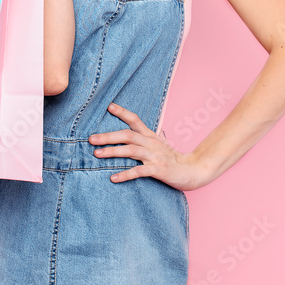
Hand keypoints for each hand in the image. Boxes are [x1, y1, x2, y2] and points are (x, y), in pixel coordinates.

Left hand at [88, 103, 211, 190]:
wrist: (193, 170)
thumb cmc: (174, 158)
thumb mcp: (161, 144)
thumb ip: (149, 137)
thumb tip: (139, 130)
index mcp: (151, 136)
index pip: (135, 120)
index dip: (123, 112)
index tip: (109, 106)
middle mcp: (151, 143)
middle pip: (128, 135)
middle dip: (108, 136)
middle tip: (91, 139)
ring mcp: (155, 156)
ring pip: (131, 151)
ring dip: (112, 152)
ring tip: (96, 154)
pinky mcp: (158, 170)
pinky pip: (139, 171)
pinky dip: (125, 174)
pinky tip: (113, 177)